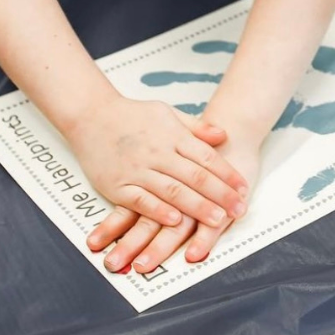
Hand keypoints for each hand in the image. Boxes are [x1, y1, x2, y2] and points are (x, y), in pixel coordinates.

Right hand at [88, 127, 261, 274]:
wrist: (91, 115)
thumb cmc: (132, 115)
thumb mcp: (168, 112)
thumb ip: (196, 127)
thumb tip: (223, 135)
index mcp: (173, 135)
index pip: (206, 157)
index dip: (227, 173)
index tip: (244, 188)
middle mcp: (158, 152)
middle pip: (195, 176)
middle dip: (220, 195)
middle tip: (239, 209)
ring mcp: (137, 169)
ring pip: (172, 191)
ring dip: (197, 207)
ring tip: (217, 220)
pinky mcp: (117, 185)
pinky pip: (141, 201)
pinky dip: (159, 211)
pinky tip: (175, 221)